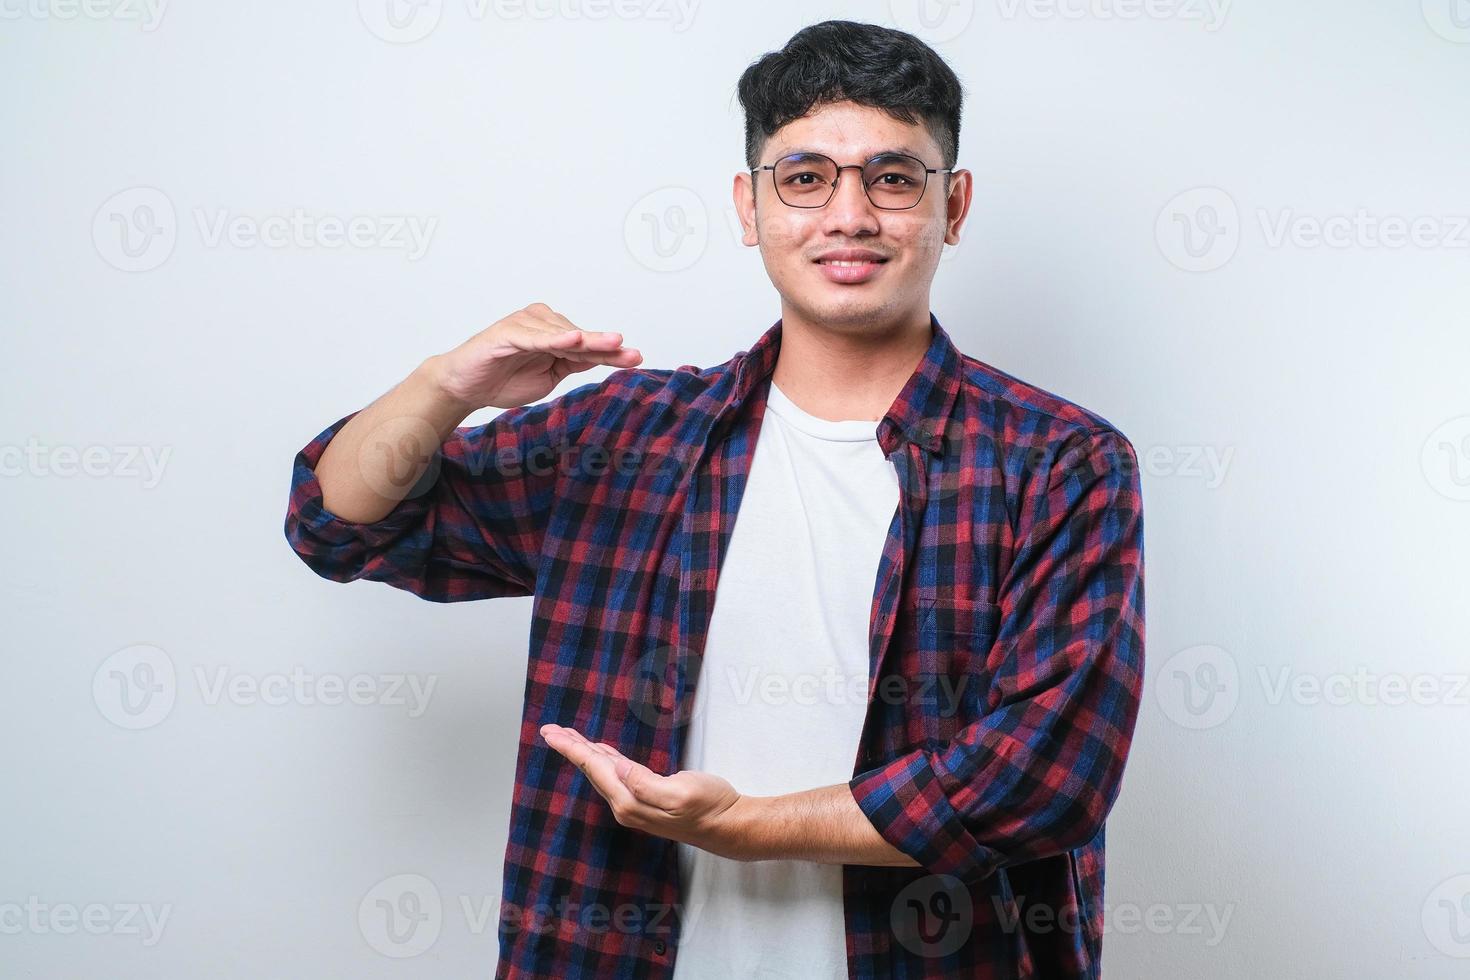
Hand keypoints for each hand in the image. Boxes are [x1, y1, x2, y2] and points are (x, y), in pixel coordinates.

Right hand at [429, 303, 642, 411]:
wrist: (466, 387)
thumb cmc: (504, 379)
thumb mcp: (549, 377)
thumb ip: (573, 364)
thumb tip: (603, 358)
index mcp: (553, 335)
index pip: (587, 345)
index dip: (611, 352)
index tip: (636, 357)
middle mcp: (541, 324)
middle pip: (579, 336)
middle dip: (603, 345)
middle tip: (628, 350)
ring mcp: (524, 326)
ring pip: (561, 334)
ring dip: (584, 340)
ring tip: (609, 344)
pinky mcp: (506, 333)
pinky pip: (534, 336)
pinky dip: (553, 338)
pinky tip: (572, 340)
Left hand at [538, 724, 754, 860]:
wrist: (728, 826)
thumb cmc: (710, 806)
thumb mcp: (681, 791)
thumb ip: (646, 784)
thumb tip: (619, 769)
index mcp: (631, 800)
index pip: (594, 768)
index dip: (572, 748)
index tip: (551, 733)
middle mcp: (627, 805)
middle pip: (592, 771)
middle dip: (571, 748)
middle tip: (550, 730)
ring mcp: (636, 804)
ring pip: (602, 774)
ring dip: (584, 754)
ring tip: (569, 738)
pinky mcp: (647, 800)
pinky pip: (615, 777)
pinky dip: (603, 762)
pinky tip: (601, 755)